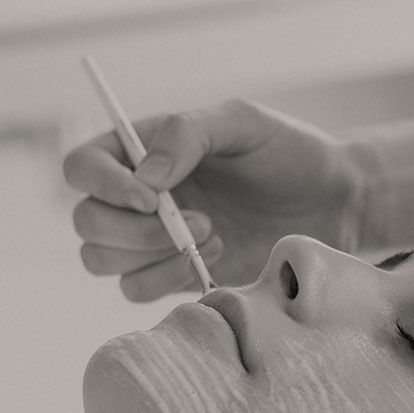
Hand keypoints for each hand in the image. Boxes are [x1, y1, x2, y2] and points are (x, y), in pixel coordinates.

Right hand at [63, 99, 362, 300]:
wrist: (331, 204)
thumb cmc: (288, 152)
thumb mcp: (242, 123)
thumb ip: (187, 134)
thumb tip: (144, 179)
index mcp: (140, 149)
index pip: (82, 167)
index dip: (102, 186)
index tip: (150, 198)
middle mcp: (135, 194)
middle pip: (86, 221)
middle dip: (133, 230)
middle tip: (197, 222)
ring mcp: (149, 239)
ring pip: (101, 261)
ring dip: (151, 256)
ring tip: (213, 234)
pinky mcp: (171, 275)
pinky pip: (135, 289)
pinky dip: (167, 279)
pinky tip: (216, 258)